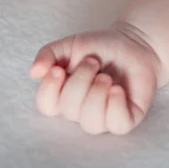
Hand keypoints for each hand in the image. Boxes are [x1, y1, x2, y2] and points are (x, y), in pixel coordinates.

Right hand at [30, 24, 160, 134]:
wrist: (134, 43)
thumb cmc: (101, 47)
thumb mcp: (70, 45)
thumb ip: (49, 54)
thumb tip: (34, 72)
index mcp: (64, 95)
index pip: (46, 106)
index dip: (49, 90)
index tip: (58, 69)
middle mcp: (81, 110)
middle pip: (69, 109)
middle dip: (81, 81)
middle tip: (93, 61)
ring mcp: (104, 117)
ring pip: (91, 122)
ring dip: (97, 94)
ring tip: (107, 76)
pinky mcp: (126, 118)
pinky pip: (117, 125)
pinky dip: (115, 105)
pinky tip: (118, 89)